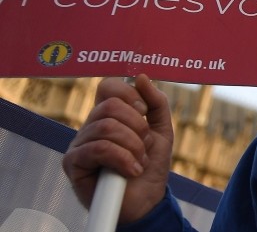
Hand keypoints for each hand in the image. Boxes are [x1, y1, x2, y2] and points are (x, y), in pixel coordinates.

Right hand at [62, 74, 173, 223]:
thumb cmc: (150, 165)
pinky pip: (98, 148)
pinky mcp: (73, 163)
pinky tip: (131, 170)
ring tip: (139, 161)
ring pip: (106, 127)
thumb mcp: (162, 130)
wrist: (146, 201)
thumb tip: (141, 77)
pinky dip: (122, 159)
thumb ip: (156, 103)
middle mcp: (91, 125)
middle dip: (137, 126)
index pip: (108, 86)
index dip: (129, 94)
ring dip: (133, 145)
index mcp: (109, 114)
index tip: (144, 112)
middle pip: (110, 105)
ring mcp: (79, 143)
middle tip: (145, 144)